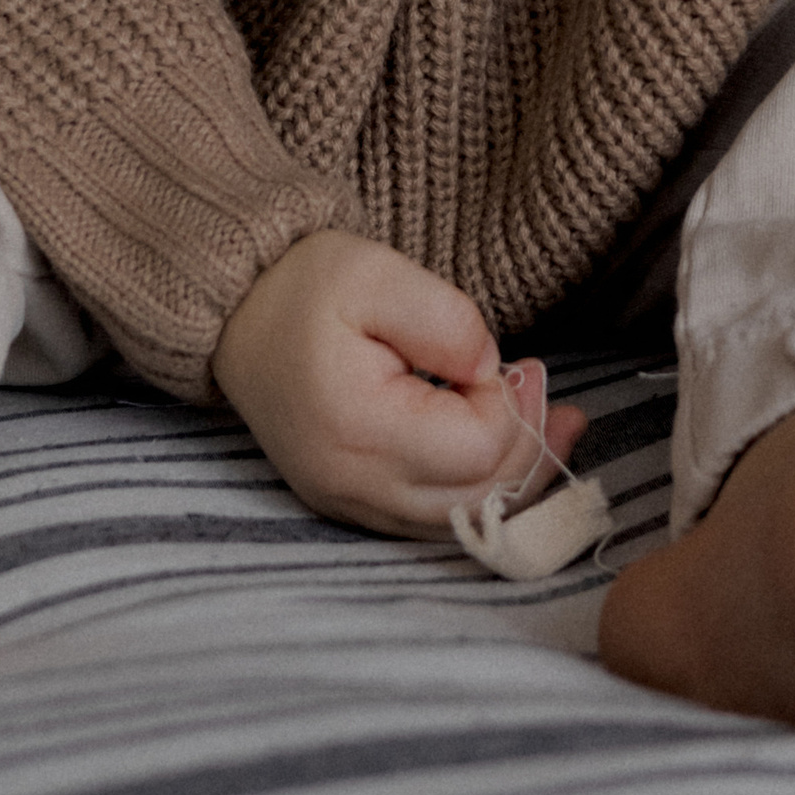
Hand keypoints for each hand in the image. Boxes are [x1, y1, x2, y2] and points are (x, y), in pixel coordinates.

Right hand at [213, 231, 582, 536]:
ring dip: (513, 477)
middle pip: (473, 500)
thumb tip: (490, 368)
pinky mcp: (347, 502)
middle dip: (528, 447)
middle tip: (546, 385)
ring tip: (555, 423)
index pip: (472, 450)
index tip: (509, 360)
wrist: (239, 312)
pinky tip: (507, 453)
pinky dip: (477, 492)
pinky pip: (429, 520)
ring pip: (456, 522)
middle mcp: (348, 482)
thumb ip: (446, 320)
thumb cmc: (307, 285)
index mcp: (355, 425)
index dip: (509, 407)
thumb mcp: (378, 272)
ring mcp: (344, 502)